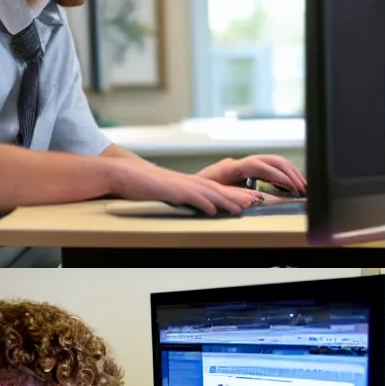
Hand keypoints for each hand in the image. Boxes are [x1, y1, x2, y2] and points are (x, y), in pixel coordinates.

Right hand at [109, 160, 264, 216]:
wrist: (127, 175)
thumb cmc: (146, 185)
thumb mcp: (172, 193)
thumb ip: (190, 199)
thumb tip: (206, 208)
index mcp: (191, 184)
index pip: (219, 189)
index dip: (236, 195)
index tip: (251, 200)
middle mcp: (190, 182)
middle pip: (220, 189)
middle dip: (240, 196)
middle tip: (257, 201)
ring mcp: (182, 186)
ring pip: (211, 192)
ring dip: (228, 200)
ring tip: (243, 207)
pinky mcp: (173, 191)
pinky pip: (192, 197)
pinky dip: (205, 203)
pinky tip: (214, 210)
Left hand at [196, 154, 307, 197]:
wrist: (188, 187)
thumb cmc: (198, 192)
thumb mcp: (213, 195)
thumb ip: (233, 195)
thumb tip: (255, 198)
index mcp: (233, 166)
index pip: (261, 165)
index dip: (278, 175)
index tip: (291, 186)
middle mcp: (240, 162)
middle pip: (272, 160)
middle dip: (290, 173)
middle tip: (302, 187)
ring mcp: (244, 165)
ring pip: (274, 162)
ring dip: (290, 173)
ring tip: (302, 186)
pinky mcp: (246, 171)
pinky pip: (269, 168)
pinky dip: (283, 175)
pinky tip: (292, 185)